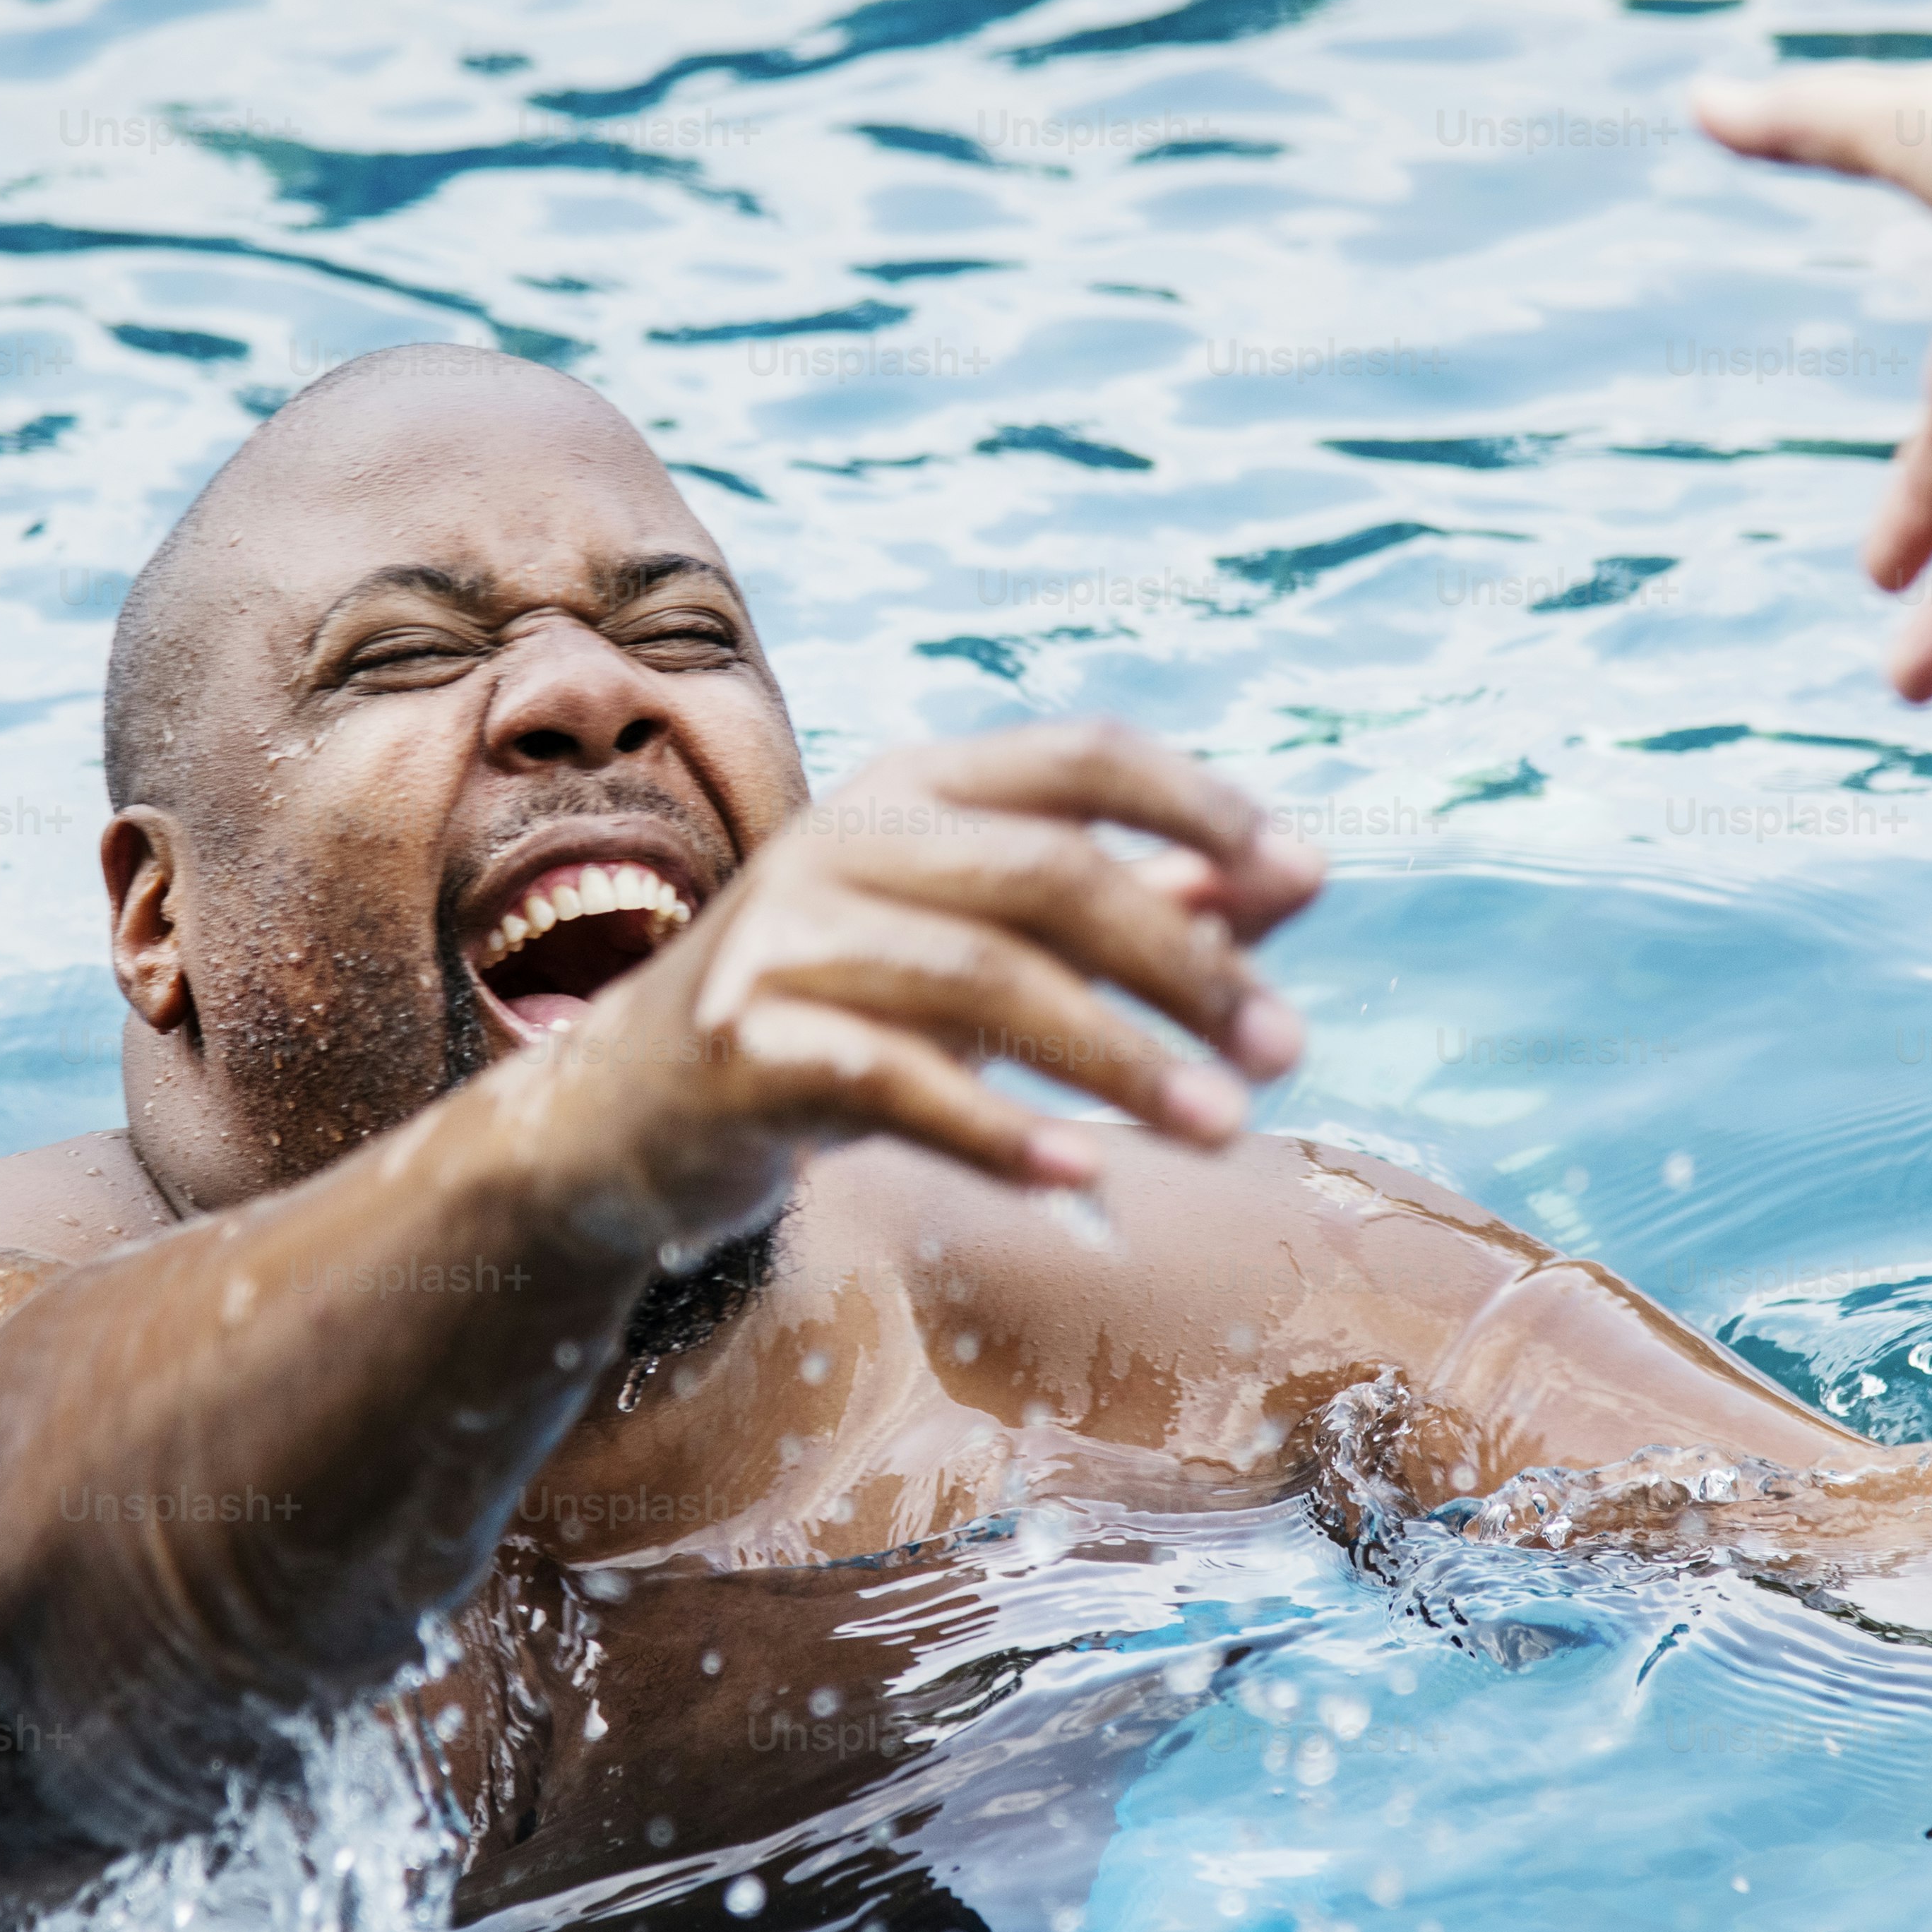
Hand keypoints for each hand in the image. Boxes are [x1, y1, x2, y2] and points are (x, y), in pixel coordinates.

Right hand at [553, 719, 1318, 1219]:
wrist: (628, 1112)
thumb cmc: (846, 1010)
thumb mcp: (985, 942)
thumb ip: (1133, 902)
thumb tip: (1297, 876)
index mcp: (915, 785)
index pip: (1081, 758)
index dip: (1200, 806)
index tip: (1303, 875)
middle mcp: (848, 837)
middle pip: (1051, 874)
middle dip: (1183, 963)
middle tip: (1284, 1049)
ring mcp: (787, 935)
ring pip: (985, 978)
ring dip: (1120, 1059)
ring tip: (1223, 1130)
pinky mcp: (745, 1042)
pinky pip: (895, 1081)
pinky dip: (999, 1127)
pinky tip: (1084, 1173)